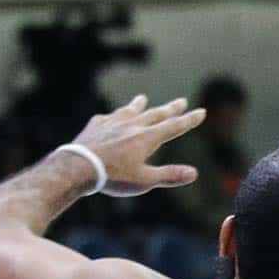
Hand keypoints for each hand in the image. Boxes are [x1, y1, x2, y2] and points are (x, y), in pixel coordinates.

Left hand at [65, 95, 205, 198]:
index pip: (173, 126)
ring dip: (139, 105)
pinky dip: (112, 117)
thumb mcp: (144, 180)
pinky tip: (111, 117)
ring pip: (129, 111)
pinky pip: (107, 118)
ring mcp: (113, 123)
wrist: (78, 166)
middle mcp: (132, 126)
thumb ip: (169, 175)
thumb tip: (194, 173)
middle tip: (182, 101)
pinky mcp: (96, 126)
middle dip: (171, 109)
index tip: (201, 111)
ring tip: (143, 98)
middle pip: (155, 114)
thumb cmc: (112, 176)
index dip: (189, 120)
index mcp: (147, 138)